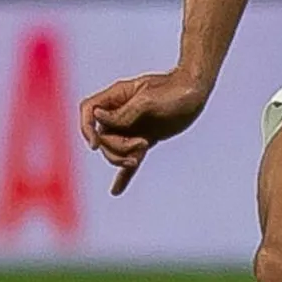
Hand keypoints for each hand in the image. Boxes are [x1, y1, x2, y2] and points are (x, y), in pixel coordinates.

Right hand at [78, 70, 211, 194]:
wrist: (195, 92)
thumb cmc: (174, 90)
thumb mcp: (148, 100)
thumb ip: (123, 113)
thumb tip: (98, 117)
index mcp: (117, 97)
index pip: (89, 110)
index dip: (86, 128)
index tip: (95, 145)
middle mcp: (120, 112)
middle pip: (102, 136)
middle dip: (116, 147)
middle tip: (141, 144)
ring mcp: (131, 127)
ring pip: (114, 150)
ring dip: (121, 159)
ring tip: (138, 158)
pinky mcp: (144, 139)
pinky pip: (129, 157)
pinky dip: (123, 175)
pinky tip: (116, 191)